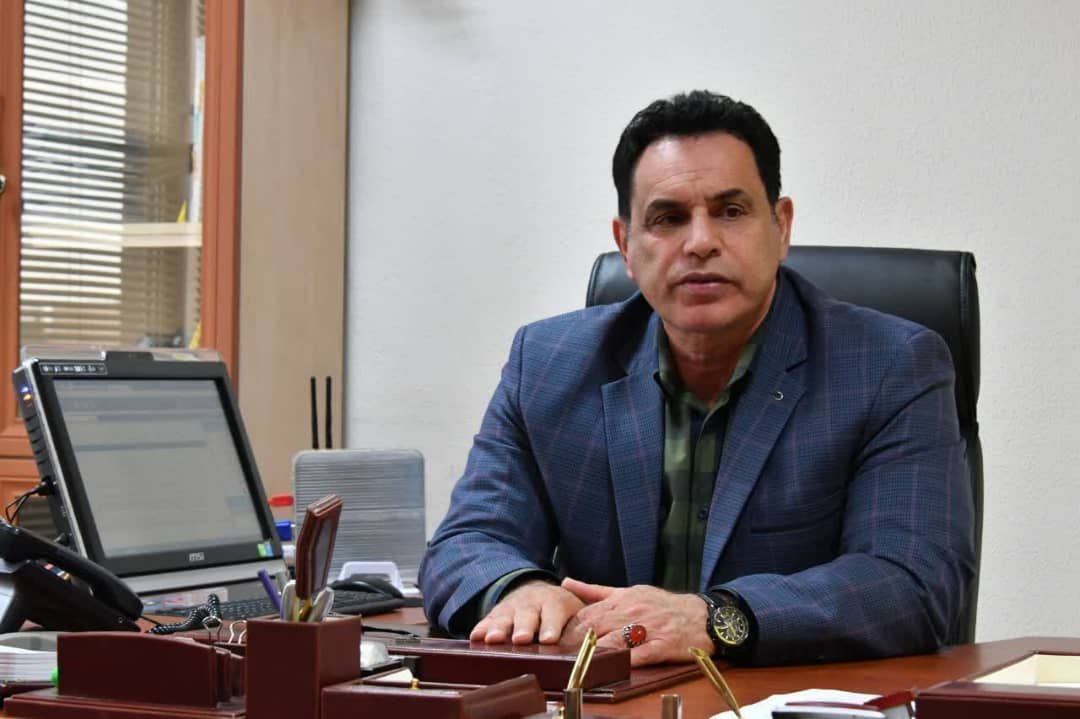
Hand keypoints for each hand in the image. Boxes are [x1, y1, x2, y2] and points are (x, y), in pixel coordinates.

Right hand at [470, 579, 584, 644]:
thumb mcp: (575, 611)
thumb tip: (596, 644)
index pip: (554, 613)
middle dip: (524, 627)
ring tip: (494, 639)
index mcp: (555, 602)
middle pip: (528, 615)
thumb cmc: (560, 610)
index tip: (549, 639)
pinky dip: (482, 628)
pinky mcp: (497, 613)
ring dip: (499, 628)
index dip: (551, 626)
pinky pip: (488, 619)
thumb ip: (582, 625)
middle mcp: (532, 602)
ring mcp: (513, 607)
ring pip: (506, 617)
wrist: (536, 590)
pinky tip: (476, 637)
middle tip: (521, 639)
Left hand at [561, 578, 712, 666]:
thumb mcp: (629, 591)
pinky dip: (627, 660)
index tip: (556, 638)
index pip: (588, 613)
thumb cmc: (662, 605)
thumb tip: (566, 582)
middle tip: (560, 654)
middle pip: (597, 627)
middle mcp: (632, 613)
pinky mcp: (662, 646)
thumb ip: (596, 590)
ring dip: (596, 652)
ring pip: (616, 641)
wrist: (701, 616)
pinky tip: (614, 667)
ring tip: (579, 662)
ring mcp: (648, 630)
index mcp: (622, 600)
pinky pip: (642, 654)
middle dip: (576, 641)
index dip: (570, 627)